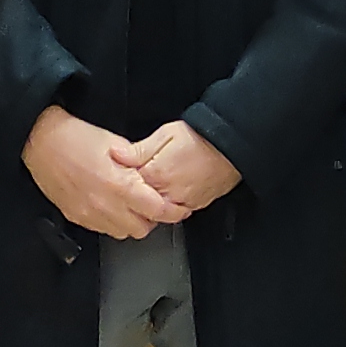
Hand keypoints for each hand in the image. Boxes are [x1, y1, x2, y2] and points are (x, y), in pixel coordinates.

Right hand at [25, 106, 187, 240]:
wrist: (39, 141)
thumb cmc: (75, 137)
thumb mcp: (115, 143)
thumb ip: (137, 162)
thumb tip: (150, 174)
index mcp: (119, 185)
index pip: (157, 210)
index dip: (173, 212)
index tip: (180, 209)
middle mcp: (105, 205)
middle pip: (142, 229)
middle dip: (152, 218)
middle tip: (152, 204)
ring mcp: (89, 214)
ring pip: (122, 233)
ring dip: (131, 222)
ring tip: (130, 205)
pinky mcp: (75, 217)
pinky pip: (101, 229)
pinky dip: (111, 221)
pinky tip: (110, 205)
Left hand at [118, 121, 240, 216]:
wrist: (231, 147)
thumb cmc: (201, 138)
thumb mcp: (165, 134)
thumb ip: (138, 149)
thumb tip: (115, 154)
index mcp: (156, 174)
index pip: (126, 184)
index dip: (121, 177)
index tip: (120, 172)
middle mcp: (167, 193)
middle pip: (139, 202)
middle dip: (134, 193)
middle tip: (135, 180)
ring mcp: (180, 203)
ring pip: (155, 211)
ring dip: (150, 201)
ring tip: (153, 185)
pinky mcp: (193, 206)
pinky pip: (173, 212)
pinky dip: (167, 204)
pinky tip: (167, 191)